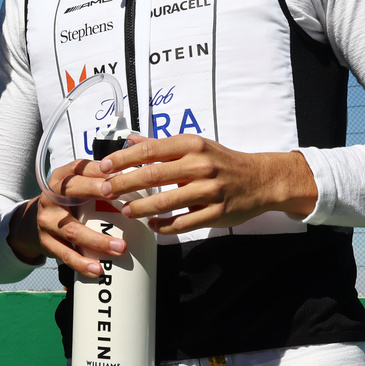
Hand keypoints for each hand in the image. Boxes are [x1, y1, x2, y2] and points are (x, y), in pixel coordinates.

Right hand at [7, 158, 124, 277]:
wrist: (35, 222)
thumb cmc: (67, 202)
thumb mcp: (76, 186)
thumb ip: (97, 181)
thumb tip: (132, 179)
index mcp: (61, 177)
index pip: (79, 168)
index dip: (97, 171)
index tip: (118, 177)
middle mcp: (51, 195)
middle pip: (73, 190)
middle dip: (97, 193)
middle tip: (122, 205)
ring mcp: (47, 219)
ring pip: (73, 230)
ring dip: (97, 241)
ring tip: (120, 248)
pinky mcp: (47, 241)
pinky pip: (66, 254)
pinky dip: (82, 263)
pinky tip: (97, 270)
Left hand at [97, 135, 317, 234]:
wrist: (260, 179)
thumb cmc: (222, 161)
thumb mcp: (194, 145)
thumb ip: (161, 145)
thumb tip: (130, 140)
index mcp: (191, 145)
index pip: (149, 150)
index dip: (123, 159)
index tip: (104, 167)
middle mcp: (199, 165)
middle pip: (152, 175)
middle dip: (124, 184)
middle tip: (105, 190)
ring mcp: (208, 191)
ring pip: (165, 202)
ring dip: (140, 208)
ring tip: (126, 210)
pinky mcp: (215, 213)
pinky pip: (183, 223)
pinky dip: (163, 226)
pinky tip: (152, 225)